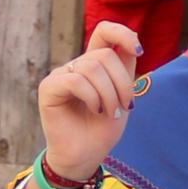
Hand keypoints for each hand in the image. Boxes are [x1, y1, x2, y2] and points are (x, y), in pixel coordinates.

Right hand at [34, 22, 145, 188]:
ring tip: (109, 112)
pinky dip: (92, 96)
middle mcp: (77, 66)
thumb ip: (125, 69)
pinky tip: (94, 110)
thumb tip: (133, 42)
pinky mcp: (49, 88)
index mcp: (94, 64)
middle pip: (104, 54)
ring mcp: (61, 75)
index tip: (138, 51)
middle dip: (121, 82)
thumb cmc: (102, 129)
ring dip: (108, 94)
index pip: (104, 32)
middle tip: (124, 106)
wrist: (86, 156)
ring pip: (91, 67)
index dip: (122, 33)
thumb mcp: (122, 95)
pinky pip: (76, 80)